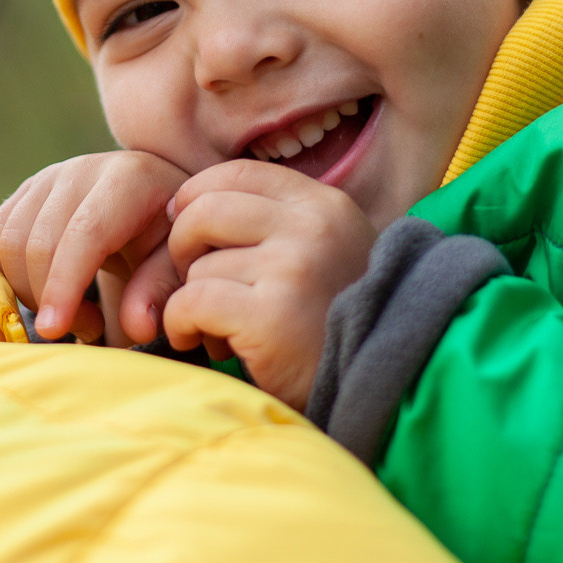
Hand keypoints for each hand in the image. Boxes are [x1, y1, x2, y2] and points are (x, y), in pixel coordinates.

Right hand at [0, 151, 189, 343]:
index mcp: (128, 181)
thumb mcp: (176, 261)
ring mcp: (46, 177)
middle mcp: (81, 171)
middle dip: (52, 299)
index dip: (64, 285)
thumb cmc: (167, 234)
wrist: (153, 195)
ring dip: (30, 292)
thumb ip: (158, 291)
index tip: (54, 331)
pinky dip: (9, 277)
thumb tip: (136, 328)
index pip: (83, 234)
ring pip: (8, 243)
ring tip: (75, 312)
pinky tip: (47, 291)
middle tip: (91, 327)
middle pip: (39, 242)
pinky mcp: (24, 192)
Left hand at [163, 160, 376, 408]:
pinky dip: (181, 325)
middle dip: (182, 249)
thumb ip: (272, 225)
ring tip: (218, 329)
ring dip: (190, 302)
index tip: (188, 233)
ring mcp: (293, 268)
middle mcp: (312, 227)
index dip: (196, 198)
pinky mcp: (271, 315)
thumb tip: (183, 206)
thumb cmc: (335, 327)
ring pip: (197, 266)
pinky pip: (192, 302)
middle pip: (204, 210)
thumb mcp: (323, 254)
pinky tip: (199, 341)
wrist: (382, 388)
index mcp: (324, 206)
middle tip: (195, 285)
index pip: (236, 174)